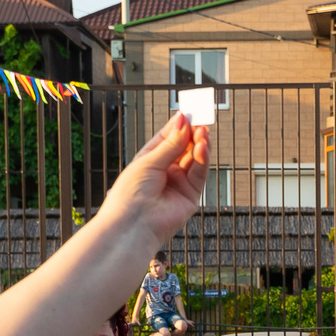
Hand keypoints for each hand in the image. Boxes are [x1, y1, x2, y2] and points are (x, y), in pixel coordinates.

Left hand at [96, 115, 210, 250]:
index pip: (168, 138)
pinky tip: (203, 148)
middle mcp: (165, 171)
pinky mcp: (190, 196)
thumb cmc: (131, 193)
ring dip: (199, 145)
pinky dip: (202, 159)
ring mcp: (178, 183)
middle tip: (201, 119)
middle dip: (192, 133)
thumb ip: (171, 144)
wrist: (133, 223)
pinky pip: (199, 174)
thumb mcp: (149, 161)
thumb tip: (183, 122)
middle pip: (183, 147)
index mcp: (150, 160)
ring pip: (194, 159)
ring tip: (203, 132)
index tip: (188, 112)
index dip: (178, 125)